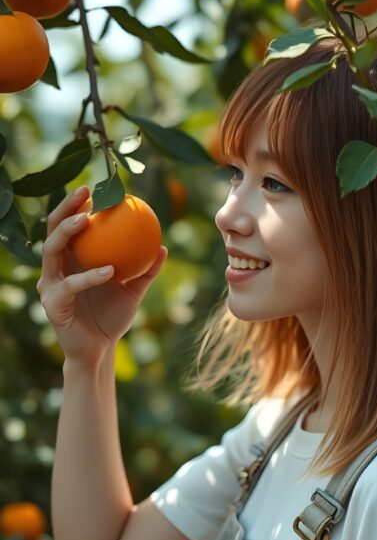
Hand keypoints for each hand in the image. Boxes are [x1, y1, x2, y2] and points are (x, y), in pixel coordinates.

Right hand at [37, 185, 166, 367]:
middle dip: (65, 208)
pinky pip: (70, 285)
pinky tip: (109, 270)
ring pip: (51, 251)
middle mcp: (56, 268)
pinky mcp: (52, 304)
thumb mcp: (134, 290)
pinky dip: (89, 276)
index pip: (69, 225)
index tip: (95, 189)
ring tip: (87, 219)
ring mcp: (49, 285)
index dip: (76, 205)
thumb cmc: (113, 317)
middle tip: (85, 193)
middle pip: (53, 229)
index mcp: (72, 260)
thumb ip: (146, 269)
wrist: (101, 350)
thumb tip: (163, 245)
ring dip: (68, 232)